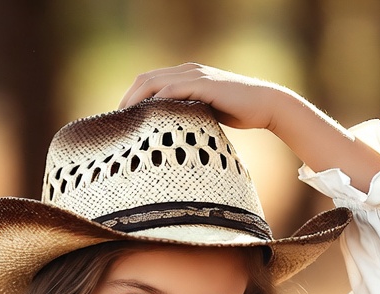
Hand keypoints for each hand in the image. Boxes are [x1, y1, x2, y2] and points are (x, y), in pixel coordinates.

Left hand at [118, 63, 293, 131]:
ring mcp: (194, 76)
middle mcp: (186, 71)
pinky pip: (172, 90)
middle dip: (126, 100)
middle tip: (114, 123)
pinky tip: (145, 118)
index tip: (120, 120)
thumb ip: (186, 117)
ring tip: (124, 121)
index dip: (130, 99)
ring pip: (153, 82)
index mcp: (184, 77)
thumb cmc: (237, 113)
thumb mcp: (204, 115)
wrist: (265, 105)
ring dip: (135, 101)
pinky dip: (156, 102)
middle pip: (144, 79)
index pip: (148, 82)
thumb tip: (168, 136)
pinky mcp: (203, 84)